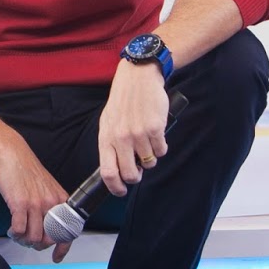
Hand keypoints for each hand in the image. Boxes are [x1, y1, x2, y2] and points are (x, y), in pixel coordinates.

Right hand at [0, 137, 74, 261]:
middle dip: (37, 244)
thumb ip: (50, 205)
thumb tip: (47, 226)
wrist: (11, 152)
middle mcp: (50, 203)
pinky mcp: (19, 203)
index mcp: (60, 199)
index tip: (56, 257)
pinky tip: (11, 229)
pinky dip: (14, 233)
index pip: (67, 230)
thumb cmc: (26, 168)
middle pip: (48, 239)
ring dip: (24, 240)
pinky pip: (19, 230)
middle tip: (28, 240)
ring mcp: (35, 204)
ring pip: (34, 238)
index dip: (62, 248)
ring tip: (18, 234)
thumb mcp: (47, 186)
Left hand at [97, 60, 169, 196]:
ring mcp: (138, 134)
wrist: (138, 78)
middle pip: (130, 174)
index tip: (121, 191)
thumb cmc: (123, 101)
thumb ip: (111, 144)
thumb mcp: (109, 122)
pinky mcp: (155, 129)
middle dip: (137, 176)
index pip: (107, 172)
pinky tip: (156, 132)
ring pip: (149, 163)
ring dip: (150, 157)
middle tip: (139, 167)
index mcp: (106, 137)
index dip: (115, 187)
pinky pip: (161, 151)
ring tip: (147, 140)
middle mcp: (121, 138)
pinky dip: (161, 146)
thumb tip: (116, 169)